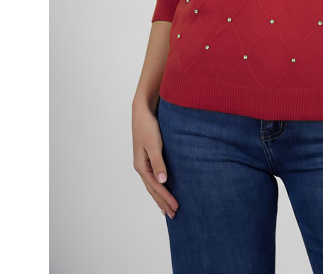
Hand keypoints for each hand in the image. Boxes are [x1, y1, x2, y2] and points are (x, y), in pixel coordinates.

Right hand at [132, 100, 178, 218]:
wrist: (143, 111)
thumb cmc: (148, 126)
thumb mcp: (154, 144)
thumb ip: (158, 163)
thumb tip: (163, 181)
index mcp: (141, 166)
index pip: (155, 187)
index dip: (166, 198)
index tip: (176, 207)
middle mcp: (142, 167)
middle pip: (153, 189)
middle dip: (162, 202)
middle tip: (174, 215)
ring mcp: (144, 162)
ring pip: (153, 185)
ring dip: (160, 197)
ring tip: (167, 209)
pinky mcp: (149, 157)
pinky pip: (154, 177)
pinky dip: (159, 186)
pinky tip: (164, 188)